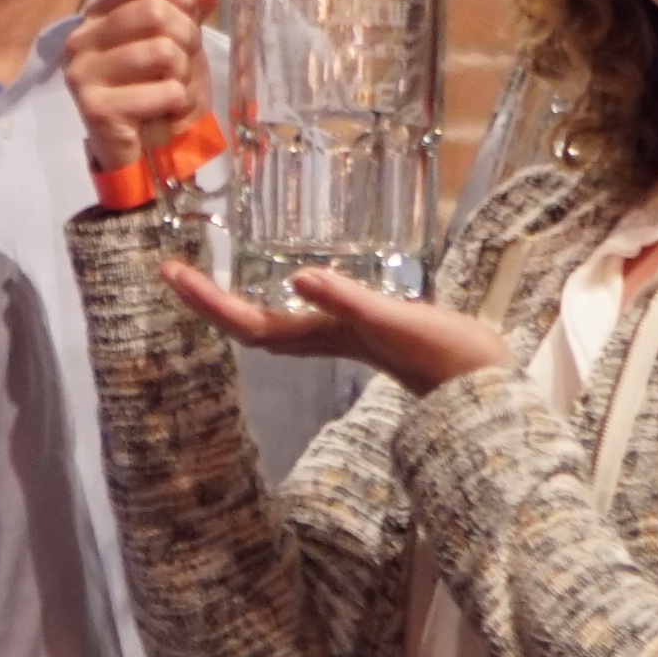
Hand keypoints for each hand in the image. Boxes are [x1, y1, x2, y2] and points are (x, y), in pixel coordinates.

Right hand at [61, 0, 213, 174]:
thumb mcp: (182, 34)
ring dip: (183, 75)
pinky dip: (177, 103)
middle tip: (181, 65)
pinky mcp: (93, 106)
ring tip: (172, 90)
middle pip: (154, 11)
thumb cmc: (163, 87)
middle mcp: (82, 35)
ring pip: (162, 51)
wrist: (150, 152)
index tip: (190, 19)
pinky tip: (163, 113)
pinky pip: (162, 90)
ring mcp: (82, 71)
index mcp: (100, 10)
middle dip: (187, 39)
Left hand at [150, 250, 508, 394]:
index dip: (207, 301)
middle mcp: (323, 340)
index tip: (172, 273)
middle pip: (248, 325)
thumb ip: (348, 301)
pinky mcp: (363, 330)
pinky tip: (286, 283)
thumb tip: (298, 279)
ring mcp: (341, 338)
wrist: (486, 386)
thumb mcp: (395, 321)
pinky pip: (303, 316)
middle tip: (173, 270)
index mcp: (323, 337)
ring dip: (235, 303)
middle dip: (208, 300)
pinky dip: (278, 300)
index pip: (248, 322)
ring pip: (271, 323)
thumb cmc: (446, 355)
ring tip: (207, 276)